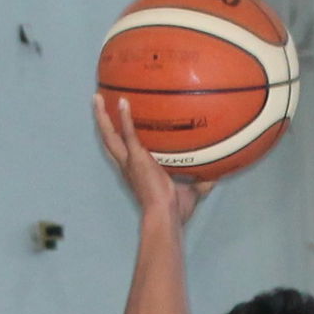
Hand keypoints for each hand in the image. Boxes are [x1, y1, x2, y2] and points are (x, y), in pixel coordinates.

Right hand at [93, 94, 208, 223]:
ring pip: (109, 135)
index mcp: (135, 172)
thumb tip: (215, 177)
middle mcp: (127, 166)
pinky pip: (128, 133)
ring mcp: (130, 162)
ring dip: (103, 116)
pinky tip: (124, 102)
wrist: (165, 216)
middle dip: (102, 121)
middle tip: (98, 102)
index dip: (119, 138)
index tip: (116, 124)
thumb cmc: (174, 212)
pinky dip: (125, 118)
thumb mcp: (189, 194)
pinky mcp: (136, 159)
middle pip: (109, 140)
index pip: (124, 151)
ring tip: (98, 97)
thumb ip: (200, 184)